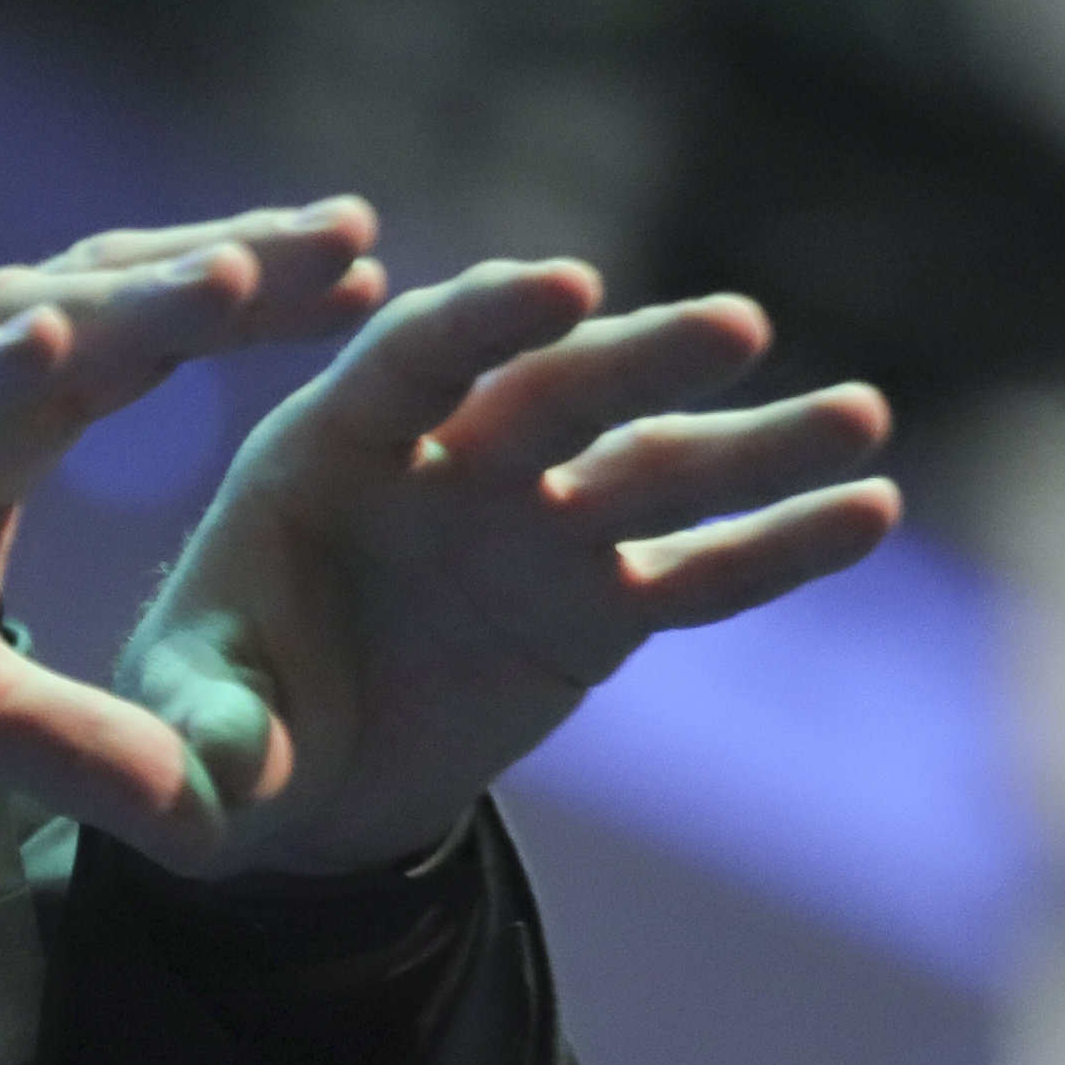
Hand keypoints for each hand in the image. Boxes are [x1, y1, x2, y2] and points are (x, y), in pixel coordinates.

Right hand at [0, 204, 383, 863]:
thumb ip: (88, 751)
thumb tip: (210, 825)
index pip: (148, 341)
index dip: (251, 303)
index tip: (372, 281)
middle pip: (115, 301)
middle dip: (237, 267)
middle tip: (362, 236)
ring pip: (23, 332)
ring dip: (134, 298)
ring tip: (247, 268)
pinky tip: (52, 344)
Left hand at [120, 261, 900, 878]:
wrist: (296, 780)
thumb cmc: (221, 721)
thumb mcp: (193, 733)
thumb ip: (202, 740)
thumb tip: (208, 776)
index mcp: (329, 448)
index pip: (413, 355)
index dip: (485, 318)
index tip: (566, 284)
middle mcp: (448, 460)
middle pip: (555, 390)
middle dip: (640, 358)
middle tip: (734, 327)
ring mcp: (535, 525)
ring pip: (654, 469)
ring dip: (756, 441)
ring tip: (861, 414)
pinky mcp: (598, 604)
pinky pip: (701, 572)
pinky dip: (780, 545)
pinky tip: (871, 510)